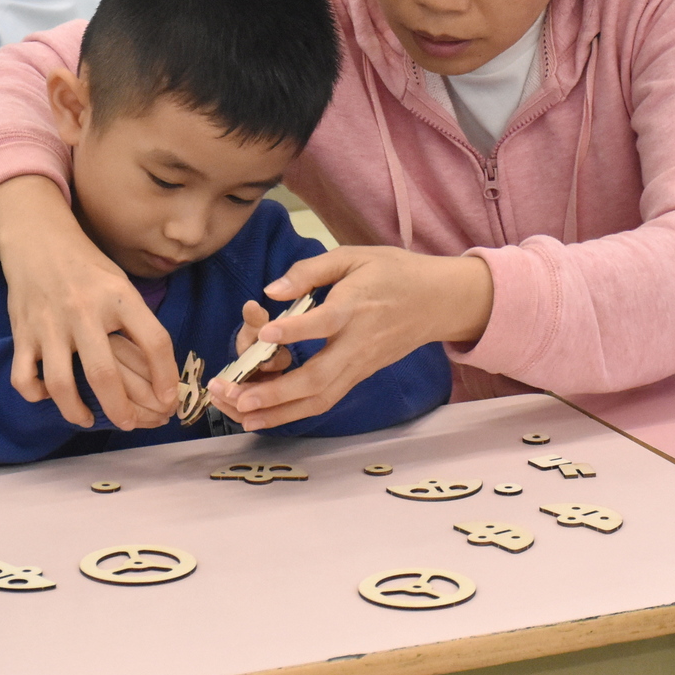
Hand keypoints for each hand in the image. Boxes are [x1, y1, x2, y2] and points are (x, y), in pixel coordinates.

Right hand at [0, 176, 181, 429]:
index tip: (169, 398)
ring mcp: (50, 325)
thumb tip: (162, 370)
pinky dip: (36, 394)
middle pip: (105, 374)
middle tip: (130, 424)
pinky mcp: (22, 333)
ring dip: (76, 411)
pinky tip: (50, 397)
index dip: (166, 375)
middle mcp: (85, 312)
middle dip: (121, 409)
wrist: (37, 239)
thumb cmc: (88, 267)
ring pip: (60, 384)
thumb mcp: (122, 284)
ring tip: (88, 419)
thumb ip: (137, 322)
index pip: (154, 341)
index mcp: (120, 297)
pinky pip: (24, 377)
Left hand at [223, 247, 489, 430]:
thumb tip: (271, 291)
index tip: (265, 332)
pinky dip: (293, 413)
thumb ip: (311, 270)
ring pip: (319, 398)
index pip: (324, 322)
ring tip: (241, 416)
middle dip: (275, 391)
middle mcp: (356, 344)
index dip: (294, 329)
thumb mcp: (355, 256)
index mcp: (355, 307)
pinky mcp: (358, 377)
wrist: (437, 301)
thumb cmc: (393, 272)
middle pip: (317, 377)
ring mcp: (358, 366)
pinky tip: (263, 418)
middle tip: (237, 396)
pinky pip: (324, 400)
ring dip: (278, 411)